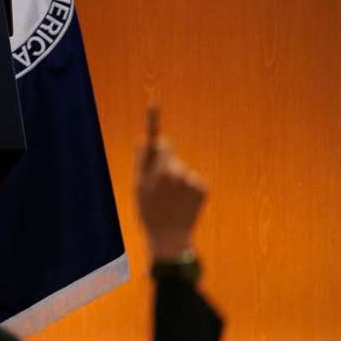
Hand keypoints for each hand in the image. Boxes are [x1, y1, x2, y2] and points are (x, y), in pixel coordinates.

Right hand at [135, 107, 206, 260]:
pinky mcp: (203, 188)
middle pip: (171, 157)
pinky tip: (183, 203)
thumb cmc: (149, 212)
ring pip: (182, 170)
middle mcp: (179, 171)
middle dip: (165, 166)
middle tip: (158, 189)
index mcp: (161, 170)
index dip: (155, 127)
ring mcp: (193, 180)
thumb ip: (141, 159)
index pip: (162, 143)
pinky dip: (189, 188)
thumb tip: (144, 138)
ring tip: (171, 200)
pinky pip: (193, 180)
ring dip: (177, 180)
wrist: (170, 238)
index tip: (153, 102)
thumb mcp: (137, 186)